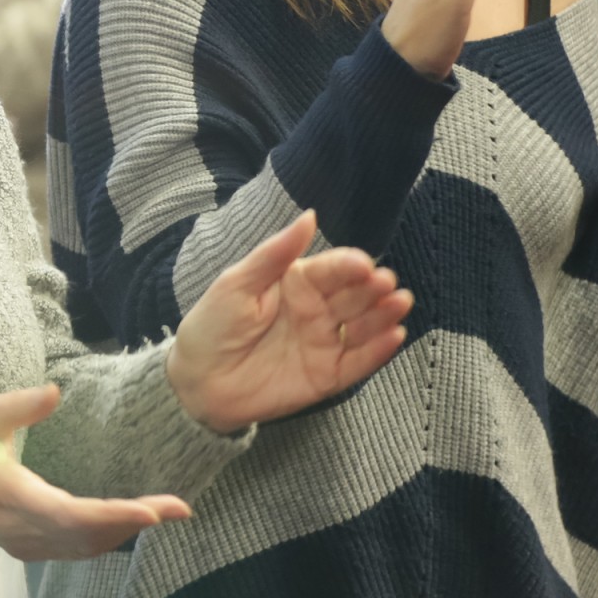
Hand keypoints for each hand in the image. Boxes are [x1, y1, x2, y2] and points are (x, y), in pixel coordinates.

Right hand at [0, 386, 191, 559]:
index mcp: (14, 497)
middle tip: (181, 507)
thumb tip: (55, 392)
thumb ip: (17, 405)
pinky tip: (126, 525)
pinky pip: (73, 548)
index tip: (153, 512)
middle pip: (89, 535)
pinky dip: (104, 537)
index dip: (115, 515)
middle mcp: (23, 528)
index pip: (73, 514)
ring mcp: (24, 541)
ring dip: (125, 531)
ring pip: (84, 546)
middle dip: (136, 521)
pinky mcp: (25, 543)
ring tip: (166, 512)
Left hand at [167, 212, 411, 433]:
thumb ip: (275, 254)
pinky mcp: (327, 376)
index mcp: (296, 283)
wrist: (197, 382)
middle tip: (387, 284)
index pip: (331, 270)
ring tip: (400, 304)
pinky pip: (358, 363)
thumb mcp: (237, 284)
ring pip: (363, 327)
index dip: (349, 266)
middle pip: (354, 296)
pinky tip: (395, 336)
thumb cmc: (212, 326)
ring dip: (384, 315)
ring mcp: (324, 343)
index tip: (364, 265)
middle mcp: (317, 310)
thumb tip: (309, 215)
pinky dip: (379, 351)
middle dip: (374, 288)